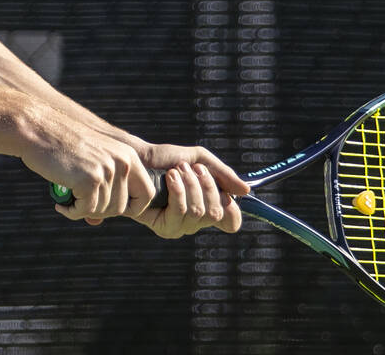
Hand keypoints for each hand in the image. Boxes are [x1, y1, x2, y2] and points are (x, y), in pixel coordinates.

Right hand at [23, 114, 160, 223]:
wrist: (37, 128)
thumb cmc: (60, 144)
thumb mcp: (95, 156)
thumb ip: (109, 179)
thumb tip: (115, 212)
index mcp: (128, 155)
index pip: (146, 193)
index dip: (132, 208)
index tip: (111, 210)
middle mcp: (123, 162)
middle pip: (122, 207)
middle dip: (101, 212)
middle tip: (80, 206)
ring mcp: (107, 170)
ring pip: (103, 210)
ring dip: (83, 210)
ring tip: (67, 200)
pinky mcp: (90, 179)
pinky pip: (85, 210)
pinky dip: (72, 212)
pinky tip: (61, 204)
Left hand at [129, 144, 249, 237]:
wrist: (138, 157)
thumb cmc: (166, 159)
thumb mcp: (199, 159)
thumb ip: (223, 174)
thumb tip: (247, 191)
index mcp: (207, 207)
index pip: (231, 221)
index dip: (231, 206)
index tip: (222, 188)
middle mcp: (195, 222)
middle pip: (217, 213)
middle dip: (206, 185)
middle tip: (192, 169)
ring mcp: (180, 227)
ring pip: (199, 211)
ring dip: (190, 184)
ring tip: (176, 170)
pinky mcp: (164, 227)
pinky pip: (181, 211)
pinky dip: (178, 189)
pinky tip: (170, 178)